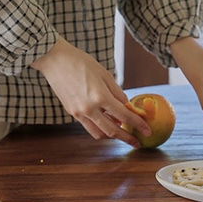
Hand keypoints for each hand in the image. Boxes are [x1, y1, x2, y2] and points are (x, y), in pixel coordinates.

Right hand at [31, 37, 151, 145]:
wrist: (55, 60)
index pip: (124, 116)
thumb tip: (126, 106)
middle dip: (127, 138)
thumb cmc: (80, 62)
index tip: (147, 130)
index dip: (138, 124)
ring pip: (99, 133)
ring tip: (121, 131)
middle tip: (137, 141)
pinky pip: (89, 127)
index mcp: (100, 96)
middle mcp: (89, 108)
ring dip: (112, 135)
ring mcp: (79, 113)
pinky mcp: (72, 113)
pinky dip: (99, 128)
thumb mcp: (104, 74)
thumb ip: (117, 92)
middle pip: (112, 131)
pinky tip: (106, 122)